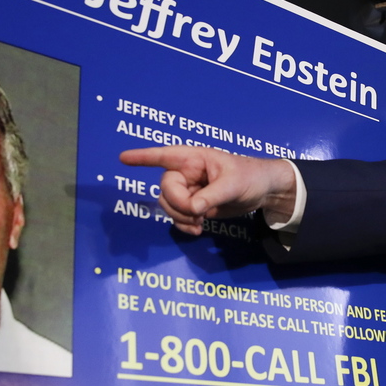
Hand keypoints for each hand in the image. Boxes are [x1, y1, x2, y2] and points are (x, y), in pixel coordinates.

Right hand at [120, 146, 296, 234]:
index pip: (163, 155)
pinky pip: (177, 217)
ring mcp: (188, 190)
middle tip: (197, 213)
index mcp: (193, 158)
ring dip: (181, 217)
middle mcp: (186, 173)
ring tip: (200, 223)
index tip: (122, 158)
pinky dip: (184, 225)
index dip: (142, 157)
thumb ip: (211, 196)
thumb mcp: (232, 184)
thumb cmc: (250, 176)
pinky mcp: (193, 206)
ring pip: (168, 205)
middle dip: (178, 205)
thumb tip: (192, 209)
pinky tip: (198, 230)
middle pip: (165, 189)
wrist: (263, 191)